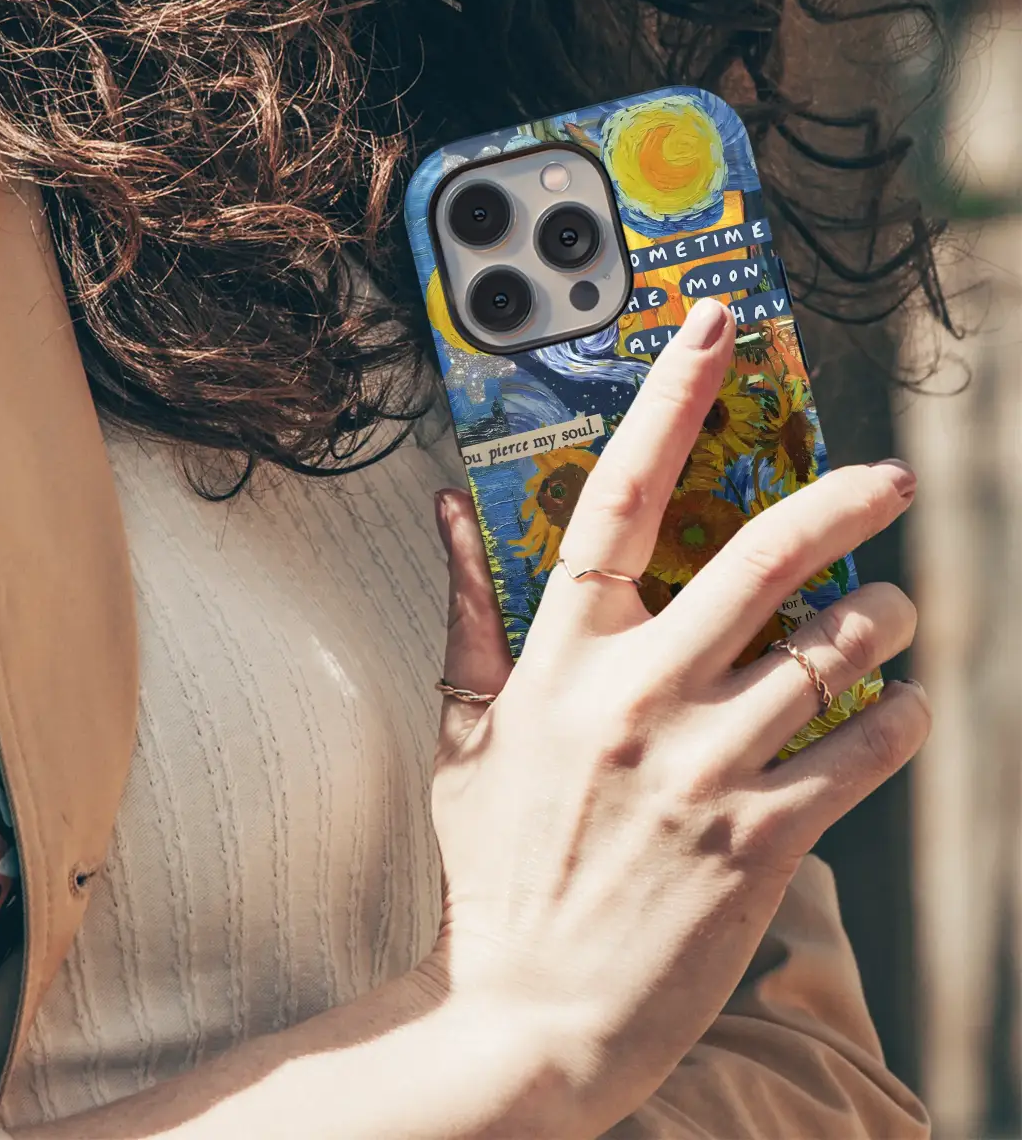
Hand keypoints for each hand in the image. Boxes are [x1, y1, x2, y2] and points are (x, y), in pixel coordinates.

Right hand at [427, 297, 928, 1136]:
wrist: (527, 1012)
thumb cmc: (495, 867)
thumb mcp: (464, 734)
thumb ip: (465, 614)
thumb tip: (446, 512)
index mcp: (561, 661)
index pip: (616, 499)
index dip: (669, 401)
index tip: (713, 330)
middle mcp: (637, 697)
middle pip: (760, 559)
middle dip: (842, 501)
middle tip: (888, 479)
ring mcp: (702, 767)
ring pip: (830, 652)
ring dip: (883, 618)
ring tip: (894, 612)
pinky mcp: (760, 838)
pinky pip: (860, 751)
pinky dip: (897, 717)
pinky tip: (898, 706)